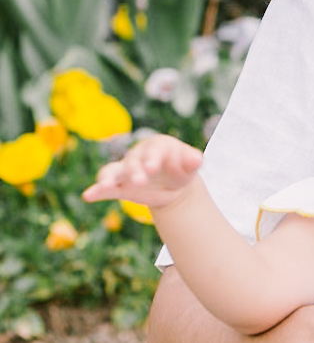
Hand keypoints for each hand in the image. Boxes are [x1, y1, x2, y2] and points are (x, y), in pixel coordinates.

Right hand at [82, 135, 202, 212]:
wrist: (174, 183)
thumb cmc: (182, 168)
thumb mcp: (191, 165)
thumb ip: (193, 161)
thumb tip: (197, 159)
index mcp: (157, 146)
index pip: (153, 150)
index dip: (152, 158)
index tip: (152, 167)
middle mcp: (138, 156)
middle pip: (133, 162)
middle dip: (135, 171)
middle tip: (140, 181)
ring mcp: (127, 171)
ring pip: (113, 171)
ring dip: (108, 178)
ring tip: (105, 185)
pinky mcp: (120, 187)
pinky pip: (106, 189)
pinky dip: (96, 191)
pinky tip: (88, 196)